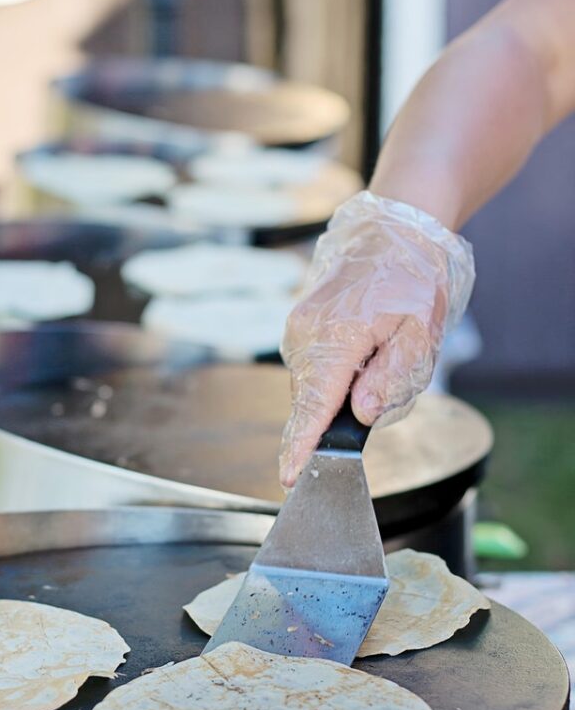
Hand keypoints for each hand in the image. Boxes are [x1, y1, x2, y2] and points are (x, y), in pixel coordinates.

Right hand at [279, 191, 474, 487]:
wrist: (394, 233)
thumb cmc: (412, 280)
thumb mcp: (418, 333)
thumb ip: (391, 379)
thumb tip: (361, 413)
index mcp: (336, 338)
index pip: (313, 408)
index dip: (301, 447)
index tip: (291, 477)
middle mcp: (306, 336)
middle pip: (312, 403)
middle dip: (339, 417)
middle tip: (383, 382)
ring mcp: (297, 331)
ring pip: (312, 389)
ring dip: (340, 394)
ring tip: (380, 357)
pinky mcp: (299, 329)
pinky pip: (312, 372)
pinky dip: (333, 378)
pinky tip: (362, 355)